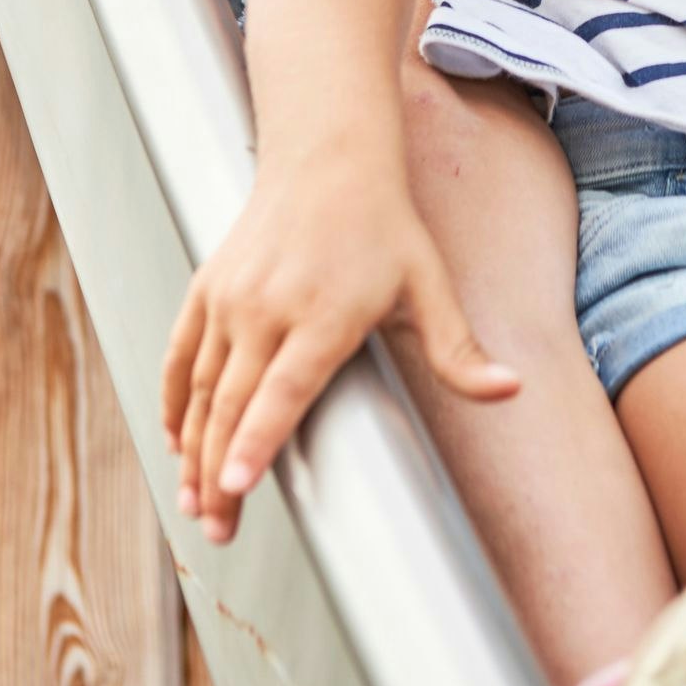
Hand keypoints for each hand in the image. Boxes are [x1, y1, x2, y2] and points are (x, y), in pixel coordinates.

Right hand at [160, 159, 513, 543]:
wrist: (327, 157)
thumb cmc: (383, 225)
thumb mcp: (428, 284)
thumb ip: (459, 350)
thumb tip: (511, 389)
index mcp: (323, 315)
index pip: (283, 391)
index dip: (256, 441)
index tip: (234, 485)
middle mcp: (267, 308)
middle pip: (232, 406)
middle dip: (218, 474)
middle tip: (218, 529)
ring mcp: (231, 298)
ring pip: (200, 390)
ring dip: (193, 451)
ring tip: (195, 504)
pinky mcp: (207, 288)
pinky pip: (180, 356)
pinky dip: (174, 403)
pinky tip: (177, 443)